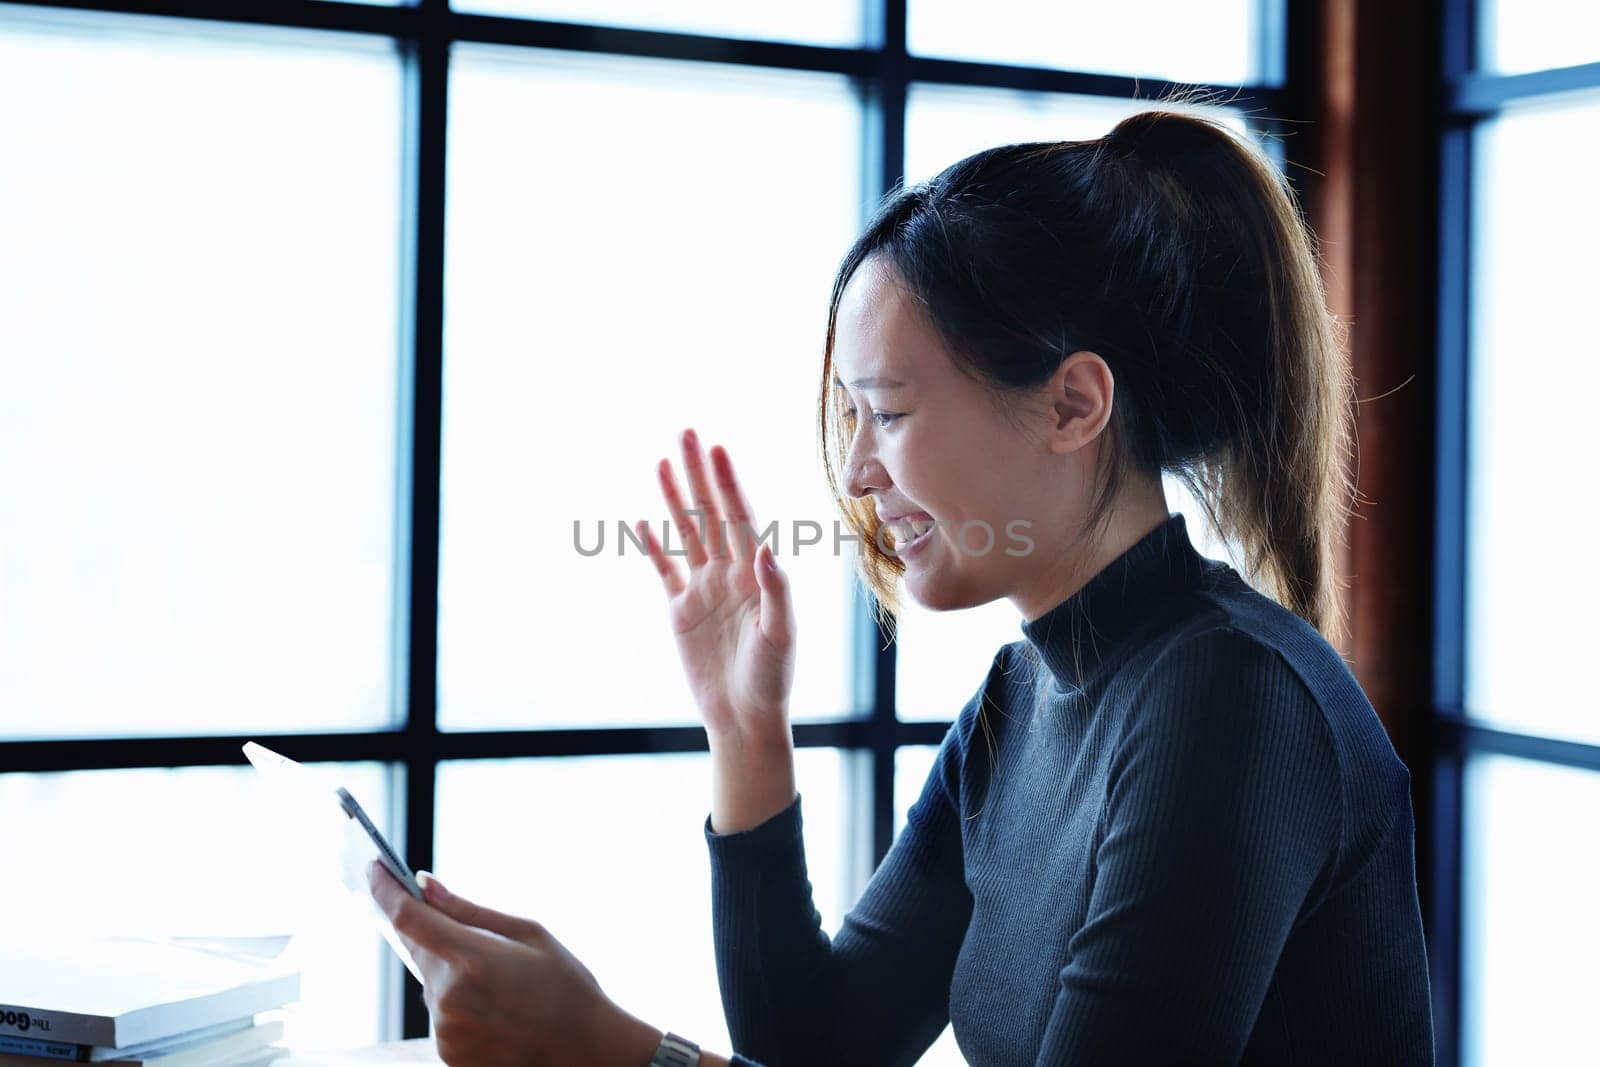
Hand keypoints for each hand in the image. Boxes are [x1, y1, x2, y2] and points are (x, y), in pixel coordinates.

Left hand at [366, 860, 654, 1066]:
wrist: (588, 1052)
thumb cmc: (567, 988)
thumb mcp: (529, 935)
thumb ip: (470, 911)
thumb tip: (426, 884)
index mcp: (472, 960)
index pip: (408, 918)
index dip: (385, 889)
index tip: (374, 867)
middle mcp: (450, 998)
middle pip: (421, 950)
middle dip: (440, 937)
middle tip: (481, 943)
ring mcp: (446, 1032)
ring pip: (433, 983)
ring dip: (453, 973)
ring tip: (503, 986)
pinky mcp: (448, 1055)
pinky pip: (442, 1013)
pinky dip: (460, 1002)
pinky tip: (497, 1008)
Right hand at [637, 427, 796, 743]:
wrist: (744, 718)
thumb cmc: (772, 678)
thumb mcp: (780, 633)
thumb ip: (775, 589)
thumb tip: (763, 548)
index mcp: (756, 574)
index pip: (739, 517)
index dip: (727, 483)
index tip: (716, 450)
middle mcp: (730, 573)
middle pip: (710, 513)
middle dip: (699, 474)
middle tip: (687, 433)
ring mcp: (703, 590)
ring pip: (686, 534)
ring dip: (676, 499)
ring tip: (663, 463)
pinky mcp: (681, 612)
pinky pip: (665, 572)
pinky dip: (654, 548)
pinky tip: (643, 522)